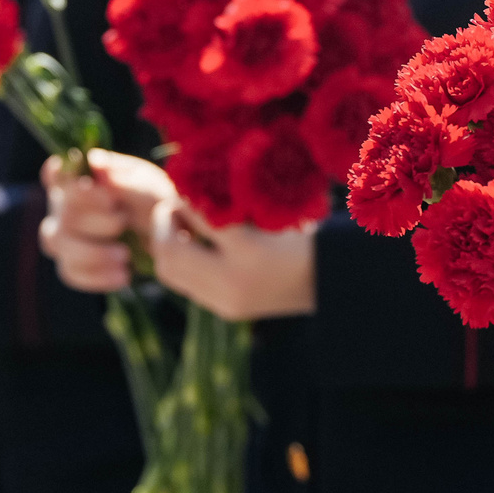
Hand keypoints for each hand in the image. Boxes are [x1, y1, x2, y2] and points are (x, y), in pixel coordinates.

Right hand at [39, 150, 171, 291]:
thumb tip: (95, 162)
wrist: (170, 240)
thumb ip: (125, 179)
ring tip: (125, 256)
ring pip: (58, 243)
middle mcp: (65, 202)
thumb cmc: (155, 203)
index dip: (68, 180)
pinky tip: (123, 274)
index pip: (58, 171)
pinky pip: (70, 272)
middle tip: (124, 221)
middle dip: (94, 219)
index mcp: (83, 176)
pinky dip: (96, 275)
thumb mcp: (151, 187)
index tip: (97, 190)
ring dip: (92, 251)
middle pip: (61, 209)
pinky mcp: (72, 263)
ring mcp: (64, 234)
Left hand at [144, 197, 316, 320]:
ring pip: (169, 272)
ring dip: (167, 244)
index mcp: (248, 248)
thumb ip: (231, 199)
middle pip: (169, 251)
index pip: (198, 215)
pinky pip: (186, 285)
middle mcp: (232, 280)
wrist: (330, 279)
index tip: (183, 182)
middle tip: (173, 205)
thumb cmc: (303, 234)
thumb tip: (191, 183)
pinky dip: (182, 263)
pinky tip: (196, 245)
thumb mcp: (269, 210)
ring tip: (182, 225)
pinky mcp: (226, 310)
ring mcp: (226, 300)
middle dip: (163, 223)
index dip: (184, 196)